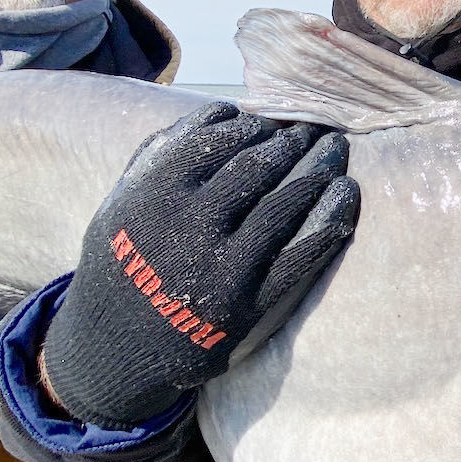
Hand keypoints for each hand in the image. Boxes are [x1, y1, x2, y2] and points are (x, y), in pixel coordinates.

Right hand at [42, 102, 360, 428]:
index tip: (267, 123)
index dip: (250, 125)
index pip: (216, 138)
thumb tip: (216, 112)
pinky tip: (346, 194)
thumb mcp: (117, 205)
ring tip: (336, 149)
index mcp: (154, 194)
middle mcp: (189, 226)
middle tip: (313, 129)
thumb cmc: (120, 265)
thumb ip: (155, 157)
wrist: (113, 349)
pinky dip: (329, 220)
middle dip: (291, 141)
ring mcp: (222, 266)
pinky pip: (299, 255)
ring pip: (283, 204)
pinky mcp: (248, 303)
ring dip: (318, 169)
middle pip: (256, 166)